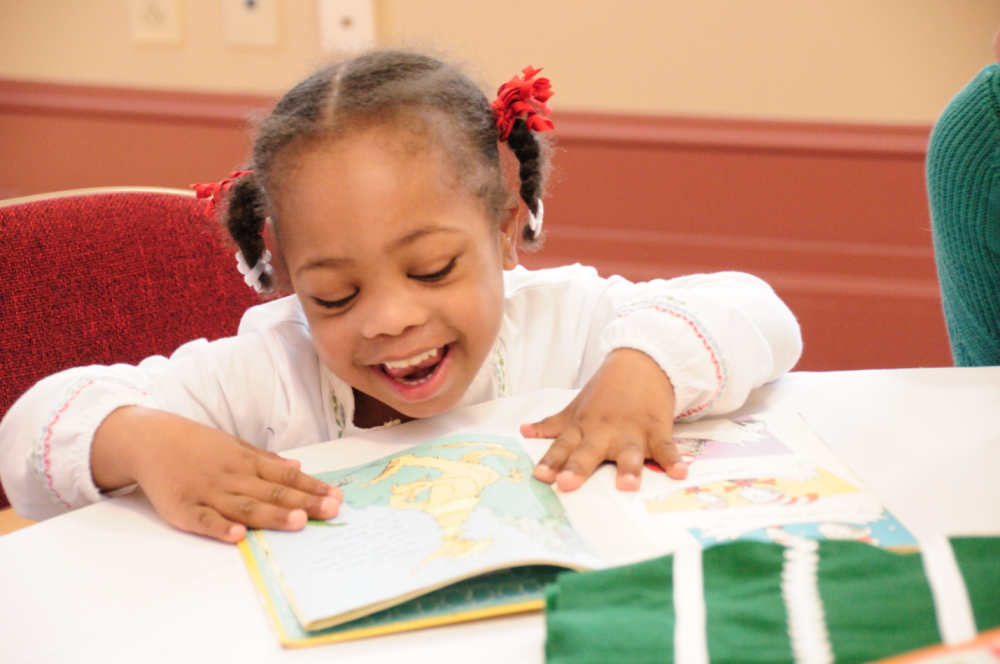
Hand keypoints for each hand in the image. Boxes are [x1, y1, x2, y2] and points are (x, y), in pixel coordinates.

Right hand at [92, 407, 341, 542]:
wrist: (149, 439)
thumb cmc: (197, 445)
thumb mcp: (235, 446)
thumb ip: (265, 460)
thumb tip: (298, 466)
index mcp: (246, 462)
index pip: (286, 477)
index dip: (312, 487)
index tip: (336, 496)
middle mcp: (232, 476)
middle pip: (272, 492)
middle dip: (304, 502)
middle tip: (331, 510)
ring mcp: (208, 492)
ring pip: (245, 506)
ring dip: (272, 515)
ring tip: (299, 521)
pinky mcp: (183, 508)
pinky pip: (204, 520)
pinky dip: (221, 528)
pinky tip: (239, 535)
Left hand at [521, 348, 687, 491]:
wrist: (640, 363)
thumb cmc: (605, 393)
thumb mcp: (576, 407)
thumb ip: (553, 424)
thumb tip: (524, 431)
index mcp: (583, 427)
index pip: (563, 446)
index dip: (551, 461)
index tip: (541, 477)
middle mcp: (604, 431)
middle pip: (589, 452)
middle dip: (578, 468)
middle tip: (567, 484)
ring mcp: (632, 431)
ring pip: (629, 453)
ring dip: (628, 468)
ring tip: (627, 486)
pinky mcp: (656, 430)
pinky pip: (666, 448)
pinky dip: (674, 460)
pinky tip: (680, 473)